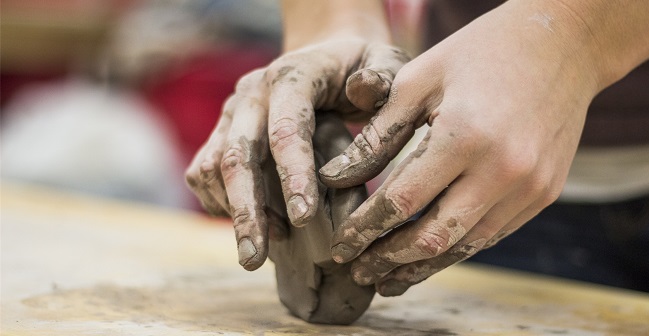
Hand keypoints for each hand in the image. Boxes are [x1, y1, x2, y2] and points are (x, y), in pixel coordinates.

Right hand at [185, 37, 409, 270]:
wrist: (326, 56)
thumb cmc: (362, 66)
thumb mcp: (385, 61)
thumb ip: (382, 76)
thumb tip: (362, 91)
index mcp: (292, 76)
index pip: (286, 129)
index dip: (293, 175)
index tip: (304, 220)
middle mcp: (252, 94)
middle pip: (237, 155)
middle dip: (246, 211)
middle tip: (254, 260)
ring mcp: (232, 113)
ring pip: (213, 168)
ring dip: (233, 212)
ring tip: (262, 250)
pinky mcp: (221, 132)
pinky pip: (204, 172)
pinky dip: (220, 204)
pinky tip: (254, 226)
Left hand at [320, 2, 602, 295]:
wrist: (563, 44)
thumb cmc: (481, 53)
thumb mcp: (419, 79)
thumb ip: (377, 134)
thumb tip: (335, 179)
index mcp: (464, 135)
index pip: (401, 201)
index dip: (364, 229)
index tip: (340, 245)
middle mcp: (503, 170)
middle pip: (433, 237)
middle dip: (388, 260)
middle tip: (358, 271)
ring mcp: (530, 187)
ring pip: (465, 246)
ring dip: (423, 266)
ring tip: (388, 279)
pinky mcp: (545, 194)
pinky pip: (493, 234)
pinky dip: (457, 248)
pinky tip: (431, 254)